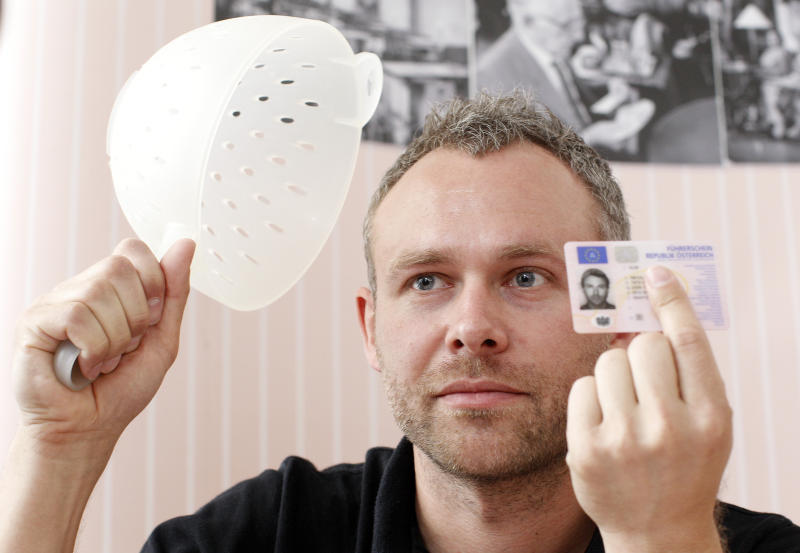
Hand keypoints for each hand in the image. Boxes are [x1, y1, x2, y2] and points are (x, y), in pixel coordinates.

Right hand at [11, 237, 194, 452]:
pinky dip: (93, 348)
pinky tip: (83, 366)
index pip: (133, 250)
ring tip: (102, 361)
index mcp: (110, 288)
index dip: (152, 281)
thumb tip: (186, 243)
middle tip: (124, 347)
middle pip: (120, 267)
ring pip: (99, 292)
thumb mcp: (162, 338)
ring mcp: (54, 302)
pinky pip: (77, 315)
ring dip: (115, 339)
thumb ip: (174, 292)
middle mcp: (80, 288)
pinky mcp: (34, 321)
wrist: (87, 429)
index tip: (151, 320)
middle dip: (137, 317)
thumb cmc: (120, 388)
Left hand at [566, 266, 731, 551]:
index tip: (656, 273)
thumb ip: (688, 373)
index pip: (688, 342)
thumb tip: (645, 318)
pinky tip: (604, 424)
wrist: (658, 530)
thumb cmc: (684, 466)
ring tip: (626, 408)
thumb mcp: (707, 424)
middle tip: (644, 380)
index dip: (672, 301)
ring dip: (614, 375)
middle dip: (640, 353)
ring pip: (608, 361)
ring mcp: (625, 439)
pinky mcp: (587, 448)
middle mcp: (670, 428)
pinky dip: (592, 397)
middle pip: (643, 346)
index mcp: (710, 418)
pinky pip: (582, 387)